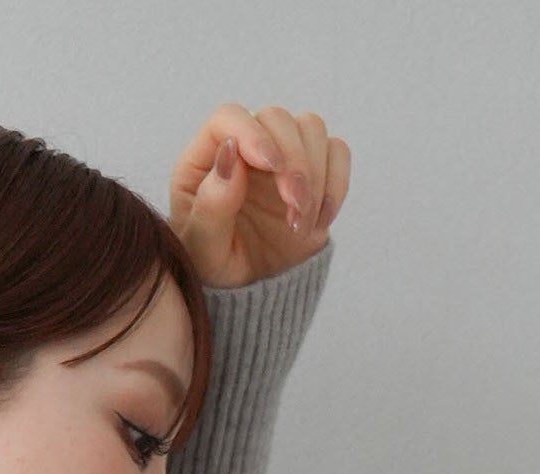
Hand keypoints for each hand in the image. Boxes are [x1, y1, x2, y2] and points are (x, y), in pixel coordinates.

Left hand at [168, 103, 347, 288]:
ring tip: (300, 222)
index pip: (230, 118)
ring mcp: (280, 156)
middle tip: (294, 207)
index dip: (253, 134)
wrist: (246, 289)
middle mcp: (244, 146)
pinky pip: (337, 153)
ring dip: (315, 175)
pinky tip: (319, 220)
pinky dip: (336, 184)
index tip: (272, 166)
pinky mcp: (313, 172)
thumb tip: (231, 154)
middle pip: (277, 119)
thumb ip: (211, 204)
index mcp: (205, 157)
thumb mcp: (202, 249)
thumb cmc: (213, 266)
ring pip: (311, 129)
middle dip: (293, 161)